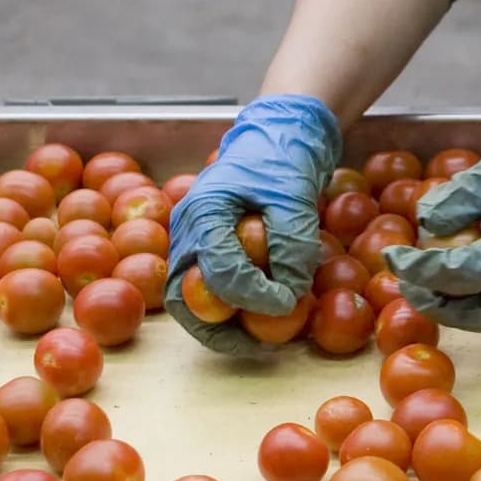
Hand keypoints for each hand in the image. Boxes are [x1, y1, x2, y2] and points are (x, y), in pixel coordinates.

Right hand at [164, 94, 341, 354]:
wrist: (277, 134)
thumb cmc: (283, 159)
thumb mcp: (294, 196)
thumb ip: (292, 244)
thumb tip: (291, 296)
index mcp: (203, 211)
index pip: (218, 270)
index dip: (253, 296)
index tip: (289, 304)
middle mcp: (186, 229)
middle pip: (185, 296)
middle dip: (220, 329)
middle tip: (261, 346)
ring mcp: (190, 240)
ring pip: (188, 299)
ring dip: (220, 326)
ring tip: (259, 343)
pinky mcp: (204, 247)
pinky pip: (205, 288)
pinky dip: (228, 308)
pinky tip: (261, 318)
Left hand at [387, 82, 480, 330]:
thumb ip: (466, 195)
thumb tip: (426, 222)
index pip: (464, 275)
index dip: (424, 270)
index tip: (395, 255)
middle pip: (478, 314)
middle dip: (435, 304)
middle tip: (403, 278)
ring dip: (450, 304)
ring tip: (419, 277)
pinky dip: (468, 291)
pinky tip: (449, 264)